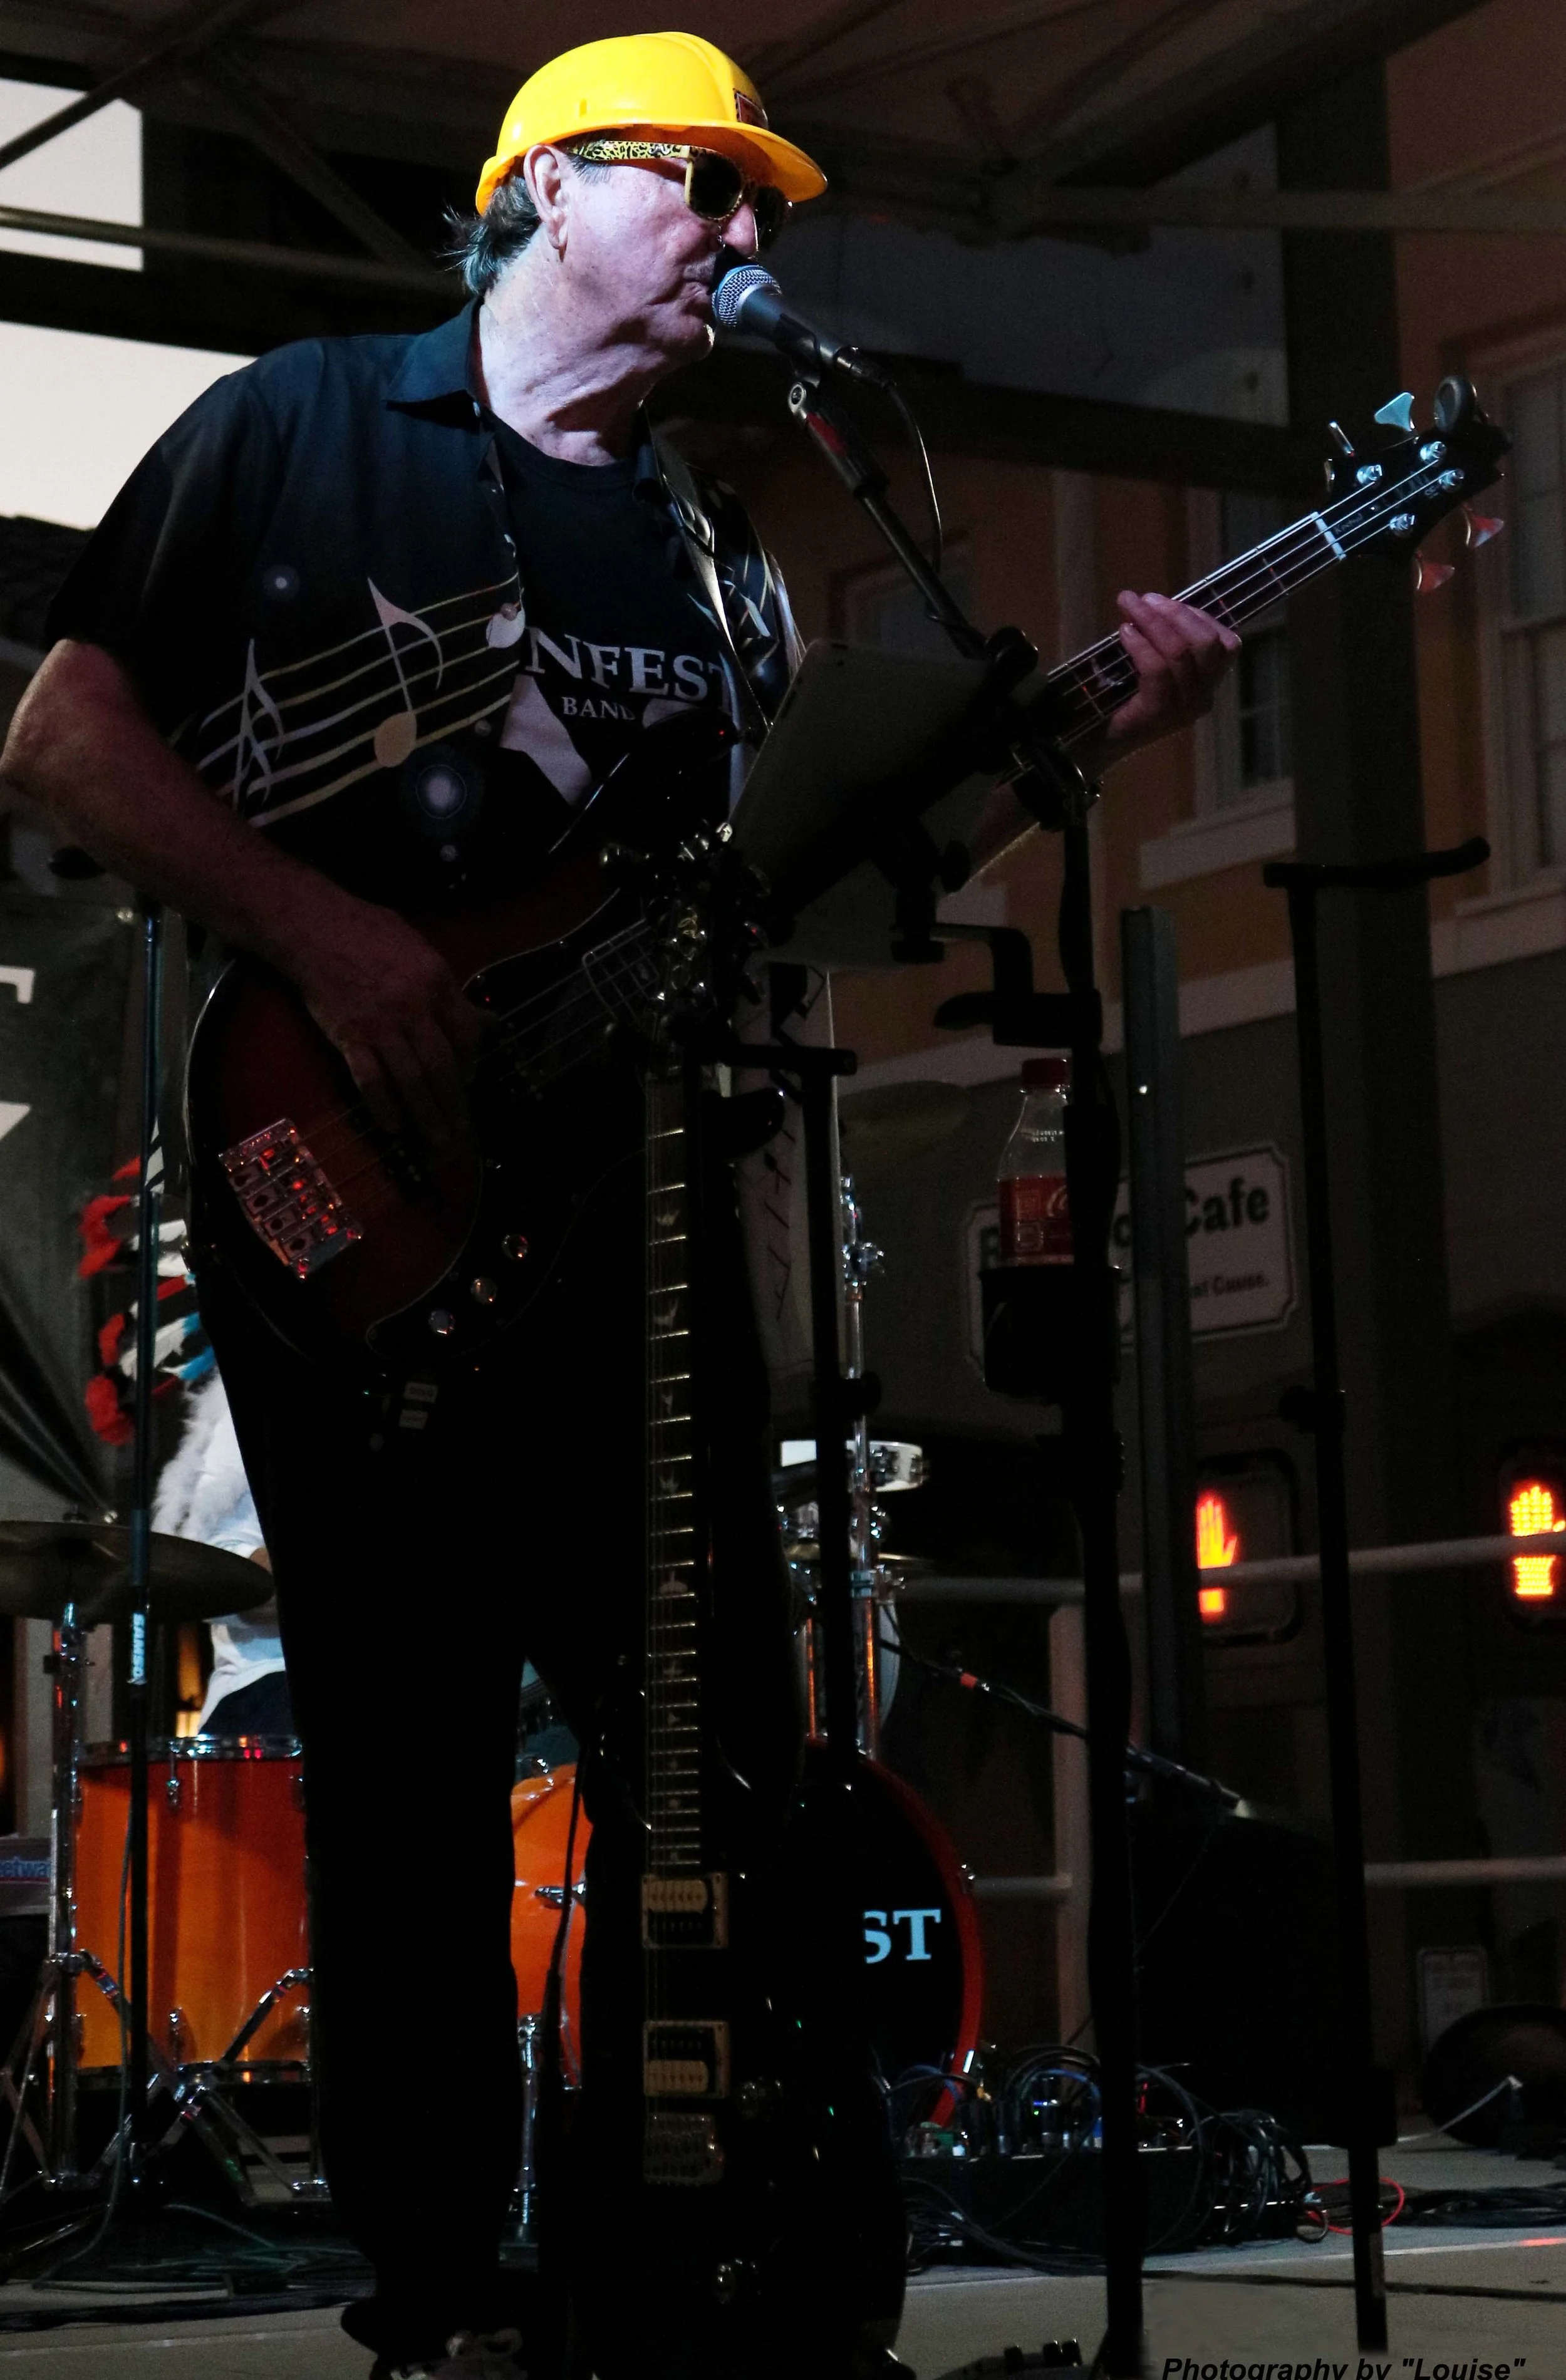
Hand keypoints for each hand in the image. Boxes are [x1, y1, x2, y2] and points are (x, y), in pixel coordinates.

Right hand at [293, 900, 483, 1148]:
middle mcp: (413, 1007)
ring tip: (437, 1140)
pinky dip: (383, 1106)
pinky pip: (370, 1080)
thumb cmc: (368, 931)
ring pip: (411, 1080)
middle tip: (461, 1131)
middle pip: (442, 1065)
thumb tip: (486, 1019)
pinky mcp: (349, 1037)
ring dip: (426, 1115)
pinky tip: (393, 1126)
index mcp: (436, 981)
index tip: (470, 1081)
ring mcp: (380, 1025)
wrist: (312, 928)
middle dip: (454, 1103)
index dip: (472, 1063)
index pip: (466, 1033)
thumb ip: (451, 990)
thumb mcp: (420, 949)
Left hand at [1097, 591, 1239, 761]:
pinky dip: (1140, 644)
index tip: (1165, 603)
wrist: (1099, 742)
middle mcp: (1203, 697)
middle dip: (1175, 612)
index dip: (1199, 615)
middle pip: (1206, 643)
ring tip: (1129, 606)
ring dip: (1153, 621)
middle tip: (1145, 599)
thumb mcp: (1154, 663)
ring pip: (1181, 652)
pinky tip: (1124, 632)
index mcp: (1208, 683)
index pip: (1226, 644)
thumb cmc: (1124, 698)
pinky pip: (1157, 669)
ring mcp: (1184, 708)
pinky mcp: (1160, 713)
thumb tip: (1154, 602)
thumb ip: (1165, 639)